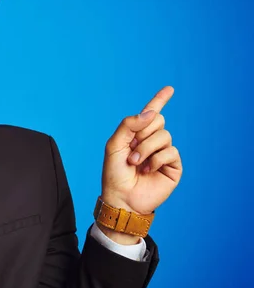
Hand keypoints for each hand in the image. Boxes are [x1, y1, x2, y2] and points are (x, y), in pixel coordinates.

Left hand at [100, 86, 182, 240]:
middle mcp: (151, 141)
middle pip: (158, 120)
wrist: (121, 198)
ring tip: (135, 163)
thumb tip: (151, 112)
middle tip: (131, 151)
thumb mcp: (114, 145)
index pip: (150, 114)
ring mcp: (163, 153)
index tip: (169, 89)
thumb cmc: (114, 173)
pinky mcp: (172, 166)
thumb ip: (129, 125)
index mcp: (137, 134)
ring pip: (164, 136)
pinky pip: (171, 151)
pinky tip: (147, 170)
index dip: (159, 100)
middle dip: (143, 134)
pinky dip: (156, 159)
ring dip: (146, 149)